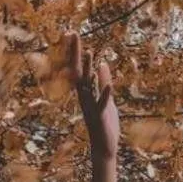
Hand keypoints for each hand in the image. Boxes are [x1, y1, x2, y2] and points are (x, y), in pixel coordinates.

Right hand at [67, 32, 119, 160]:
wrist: (104, 147)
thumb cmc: (105, 123)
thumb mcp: (107, 100)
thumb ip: (104, 82)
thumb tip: (103, 64)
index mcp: (86, 92)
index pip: (78, 68)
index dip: (76, 52)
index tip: (73, 34)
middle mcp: (84, 97)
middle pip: (78, 71)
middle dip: (76, 53)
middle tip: (74, 35)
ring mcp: (91, 106)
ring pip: (87, 86)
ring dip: (88, 70)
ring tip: (89, 53)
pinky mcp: (100, 117)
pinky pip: (102, 104)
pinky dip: (104, 95)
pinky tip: (109, 86)